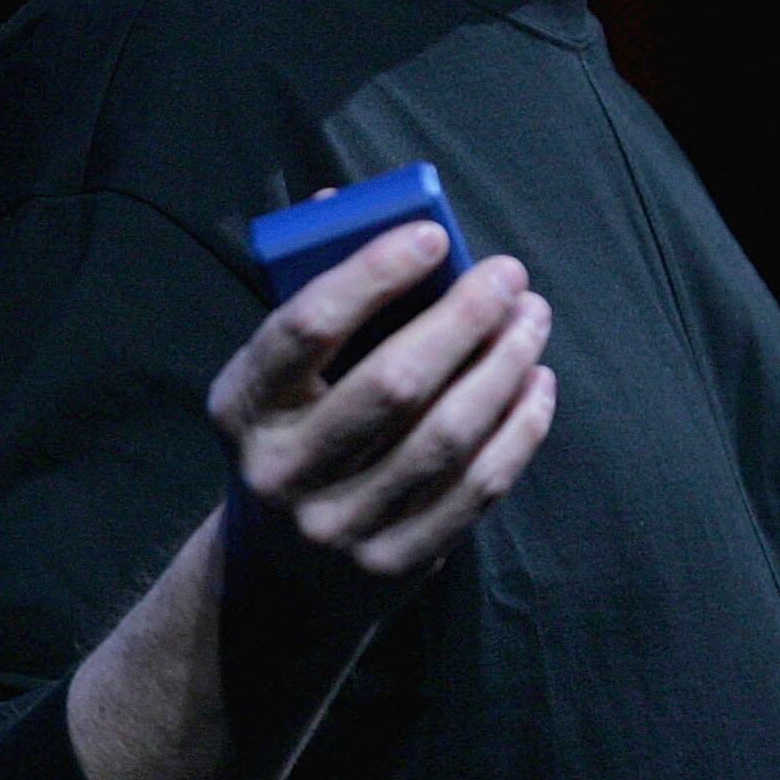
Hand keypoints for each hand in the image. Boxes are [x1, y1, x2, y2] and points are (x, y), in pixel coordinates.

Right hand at [207, 219, 557, 624]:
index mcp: (243, 404)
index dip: (374, 273)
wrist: (282, 578)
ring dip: (504, 366)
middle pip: (394, 382)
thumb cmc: (293, 436)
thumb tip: (340, 202)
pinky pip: (475, 489)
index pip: (307, 326)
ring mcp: (339, 526)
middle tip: (511, 275)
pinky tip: (537, 384)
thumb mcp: (274, 379)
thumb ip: (309, 293)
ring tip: (533, 319)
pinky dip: (519, 430)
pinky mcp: (394, 565)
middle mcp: (282, 470)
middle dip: (465, 318)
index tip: (435, 235)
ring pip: (446, 436)